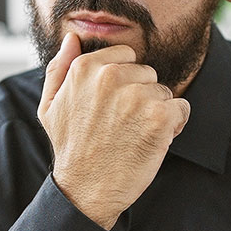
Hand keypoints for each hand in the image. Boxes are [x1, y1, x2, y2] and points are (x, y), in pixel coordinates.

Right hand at [37, 33, 189, 229]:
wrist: (86, 191)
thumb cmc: (71, 149)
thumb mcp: (50, 106)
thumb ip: (60, 68)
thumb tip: (73, 39)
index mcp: (85, 69)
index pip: (126, 56)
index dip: (125, 81)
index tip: (114, 105)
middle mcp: (110, 77)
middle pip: (147, 73)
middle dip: (141, 96)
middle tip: (124, 124)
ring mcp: (136, 96)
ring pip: (164, 92)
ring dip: (156, 112)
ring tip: (135, 135)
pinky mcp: (158, 117)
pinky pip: (181, 109)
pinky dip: (174, 126)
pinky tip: (153, 141)